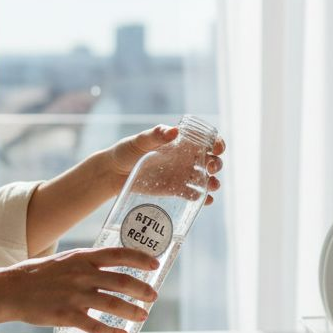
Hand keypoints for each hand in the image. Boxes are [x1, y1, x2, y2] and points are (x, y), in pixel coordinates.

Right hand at [3, 247, 160, 332]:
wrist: (10, 290)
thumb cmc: (37, 275)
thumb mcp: (64, 260)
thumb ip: (85, 264)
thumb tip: (108, 268)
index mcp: (82, 258)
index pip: (118, 254)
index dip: (140, 259)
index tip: (155, 264)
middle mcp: (81, 275)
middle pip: (121, 281)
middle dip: (141, 289)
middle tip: (153, 297)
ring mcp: (74, 295)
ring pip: (112, 304)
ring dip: (132, 311)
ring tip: (142, 316)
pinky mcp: (66, 315)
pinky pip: (94, 326)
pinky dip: (111, 332)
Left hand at [103, 125, 225, 205]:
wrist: (114, 173)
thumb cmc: (128, 150)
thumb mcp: (141, 140)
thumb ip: (157, 135)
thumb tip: (175, 131)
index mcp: (182, 142)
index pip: (206, 140)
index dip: (217, 143)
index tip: (217, 148)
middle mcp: (186, 158)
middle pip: (211, 161)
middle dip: (217, 164)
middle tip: (212, 168)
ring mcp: (183, 175)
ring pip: (206, 179)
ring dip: (213, 183)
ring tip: (212, 186)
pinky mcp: (177, 190)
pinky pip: (195, 194)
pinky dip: (203, 198)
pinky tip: (204, 200)